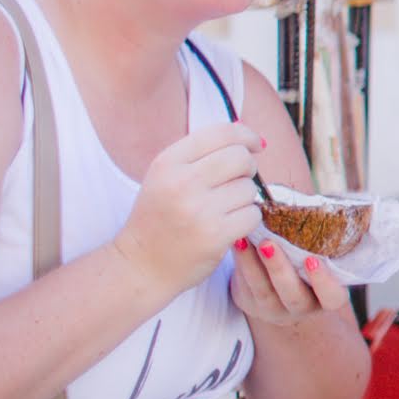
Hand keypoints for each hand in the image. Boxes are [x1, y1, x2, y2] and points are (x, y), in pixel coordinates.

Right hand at [112, 122, 266, 296]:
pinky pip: (253, 215)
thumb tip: (249, 135)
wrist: (141, 266)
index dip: (247, 135)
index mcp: (168, 163)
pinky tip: (230, 225)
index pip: (222, 133)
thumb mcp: (165, 177)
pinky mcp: (215, 235)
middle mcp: (182, 182)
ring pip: (249, 188)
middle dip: (248, 168)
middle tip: (238, 181)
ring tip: (224, 210)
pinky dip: (248, 220)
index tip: (256, 145)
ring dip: (245, 199)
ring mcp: (199, 210)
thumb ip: (200, 154)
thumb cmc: (159, 218)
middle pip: (241, 158)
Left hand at [229, 235, 348, 330]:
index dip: (324, 283)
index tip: (313, 260)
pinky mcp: (250, 303)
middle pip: (293, 295)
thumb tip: (361, 208)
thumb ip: (333, 241)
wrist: (278, 287)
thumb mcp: (323, 257)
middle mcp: (302, 306)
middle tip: (269, 244)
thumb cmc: (307, 262)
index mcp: (326, 297)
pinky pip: (245, 285)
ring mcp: (274, 309)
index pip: (332, 298)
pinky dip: (241, 262)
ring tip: (248, 240)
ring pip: (264, 291)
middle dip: (280, 270)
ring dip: (254, 264)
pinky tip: (238, 242)